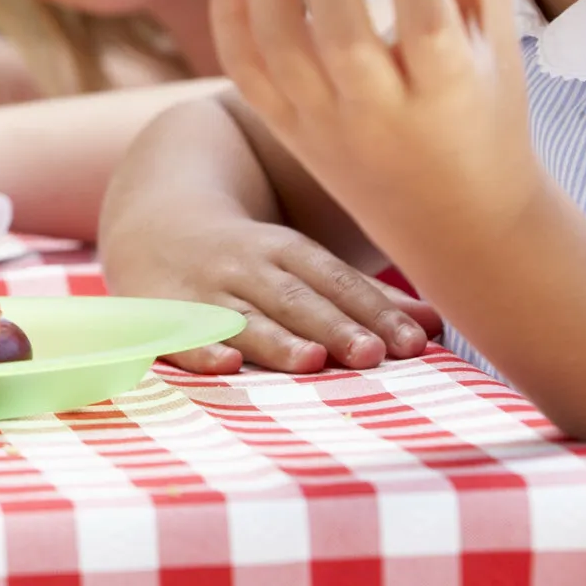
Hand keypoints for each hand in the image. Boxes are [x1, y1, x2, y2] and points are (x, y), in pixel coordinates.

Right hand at [103, 208, 442, 374]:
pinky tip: (225, 364)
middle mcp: (246, 268)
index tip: (414, 342)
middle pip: (296, 299)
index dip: (374, 309)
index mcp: (285, 252)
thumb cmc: (248, 256)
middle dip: (334, 326)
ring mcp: (203, 291)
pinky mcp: (163, 314)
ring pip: (244, 317)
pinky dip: (201, 350)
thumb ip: (363, 298)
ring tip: (311, 361)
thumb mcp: (301, 263)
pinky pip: (182, 335)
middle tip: (372, 355)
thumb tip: (434, 326)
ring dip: (278, 340)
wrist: (151, 221)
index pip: (337, 281)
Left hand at [212, 0, 540, 261]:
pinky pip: (248, 74)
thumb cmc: (485, 114)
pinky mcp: (288, 130)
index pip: (427, 27)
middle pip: (341, 40)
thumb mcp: (495, 40)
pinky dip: (230, 18)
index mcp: (448, 93)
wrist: (456, 223)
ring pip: (282, 53)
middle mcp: (382, 115)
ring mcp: (326, 126)